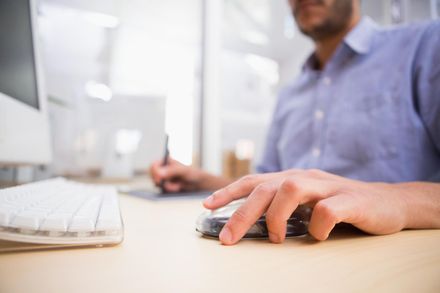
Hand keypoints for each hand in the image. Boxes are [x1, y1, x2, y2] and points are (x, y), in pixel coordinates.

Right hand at [150, 158, 204, 191]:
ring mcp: (163, 178)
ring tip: (179, 186)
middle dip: (162, 182)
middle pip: (153, 177)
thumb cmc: (192, 173)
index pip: (153, 166)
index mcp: (165, 161)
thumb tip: (159, 173)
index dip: (154, 173)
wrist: (198, 183)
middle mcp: (162, 169)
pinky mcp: (165, 187)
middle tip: (172, 185)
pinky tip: (178, 188)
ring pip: (158, 185)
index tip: (159, 179)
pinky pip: (162, 191)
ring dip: (168, 187)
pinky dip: (170, 191)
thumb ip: (171, 171)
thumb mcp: (183, 171)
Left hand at [203, 169, 410, 244]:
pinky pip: (328, 210)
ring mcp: (329, 187)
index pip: (254, 180)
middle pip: (266, 187)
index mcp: (293, 178)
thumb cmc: (341, 205)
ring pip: (291, 189)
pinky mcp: (351, 200)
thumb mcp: (307, 202)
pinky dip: (318, 226)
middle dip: (241, 213)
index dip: (229, 191)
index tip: (206, 205)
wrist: (390, 203)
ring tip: (276, 239)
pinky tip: (318, 237)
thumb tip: (250, 221)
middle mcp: (307, 178)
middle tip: (227, 240)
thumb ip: (283, 205)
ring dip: (277, 216)